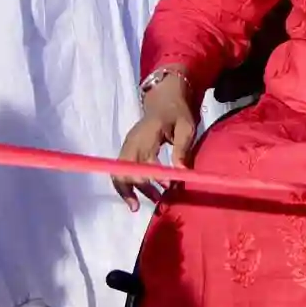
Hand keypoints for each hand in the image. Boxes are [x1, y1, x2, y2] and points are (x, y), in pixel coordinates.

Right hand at [117, 73, 198, 207]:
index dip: (154, 175)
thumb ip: (182, 149)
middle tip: (158, 200)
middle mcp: (132, 142)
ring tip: (139, 206)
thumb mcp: (186, 127)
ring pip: (119, 173)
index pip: (145, 159)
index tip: (168, 187)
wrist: (164, 100)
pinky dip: (124, 187)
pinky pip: (120, 172)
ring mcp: (126, 146)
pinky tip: (133, 199)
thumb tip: (180, 173)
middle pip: (126, 170)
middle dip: (140, 188)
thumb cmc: (178, 113)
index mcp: (147, 134)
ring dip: (128, 191)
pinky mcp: (126, 151)